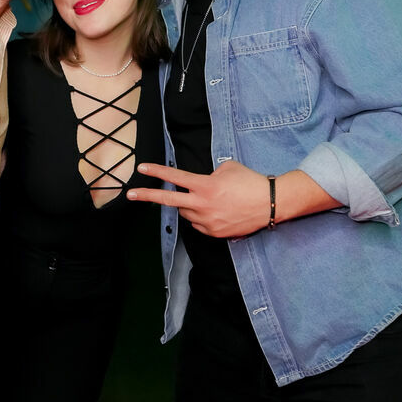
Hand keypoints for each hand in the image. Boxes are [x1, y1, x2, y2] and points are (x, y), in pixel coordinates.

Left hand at [127, 160, 269, 237]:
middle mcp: (202, 204)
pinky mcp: (214, 233)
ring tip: (209, 201)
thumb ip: (210, 173)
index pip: (174, 177)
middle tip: (130, 196)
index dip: (156, 172)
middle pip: (169, 201)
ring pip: (186, 213)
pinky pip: (199, 225)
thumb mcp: (228, 168)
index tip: (141, 169)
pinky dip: (202, 218)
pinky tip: (217, 212)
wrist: (271, 204)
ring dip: (189, 206)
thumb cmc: (250, 182)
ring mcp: (207, 221)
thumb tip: (203, 181)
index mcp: (204, 186)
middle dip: (148, 196)